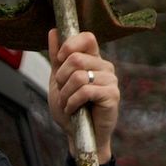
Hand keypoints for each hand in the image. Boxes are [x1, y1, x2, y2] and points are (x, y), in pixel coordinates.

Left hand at [47, 29, 119, 163]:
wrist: (78, 134)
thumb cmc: (70, 108)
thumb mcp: (58, 80)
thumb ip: (57, 57)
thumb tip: (53, 31)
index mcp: (93, 59)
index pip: (86, 37)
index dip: (69, 46)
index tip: (59, 63)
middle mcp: (104, 66)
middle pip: (75, 58)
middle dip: (61, 78)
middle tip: (63, 92)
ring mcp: (111, 80)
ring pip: (78, 76)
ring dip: (65, 94)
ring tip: (68, 103)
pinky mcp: (112, 95)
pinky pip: (85, 91)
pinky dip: (72, 102)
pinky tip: (74, 109)